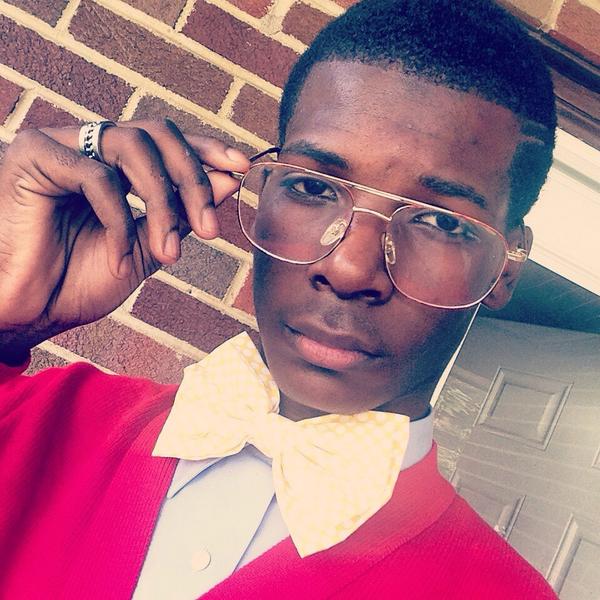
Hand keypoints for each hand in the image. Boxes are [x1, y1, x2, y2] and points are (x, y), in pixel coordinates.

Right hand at [0, 120, 249, 360]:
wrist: (27, 313)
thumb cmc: (79, 283)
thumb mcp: (147, 249)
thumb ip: (182, 215)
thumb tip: (227, 181)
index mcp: (114, 166)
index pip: (167, 142)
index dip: (206, 149)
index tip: (241, 168)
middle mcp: (89, 148)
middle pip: (157, 134)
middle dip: (192, 180)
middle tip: (210, 228)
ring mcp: (61, 147)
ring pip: (131, 147)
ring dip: (162, 202)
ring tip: (169, 251)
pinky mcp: (33, 158)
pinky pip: (95, 176)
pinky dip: (118, 219)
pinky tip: (121, 256)